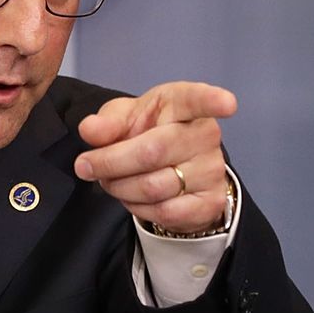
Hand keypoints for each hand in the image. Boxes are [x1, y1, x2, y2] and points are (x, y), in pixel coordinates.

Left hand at [74, 81, 237, 233]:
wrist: (171, 167)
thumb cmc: (146, 131)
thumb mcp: (122, 119)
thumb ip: (105, 122)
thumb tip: (90, 130)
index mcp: (182, 104)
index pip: (198, 100)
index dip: (212, 100)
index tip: (228, 103)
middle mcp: (205, 134)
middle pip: (153, 152)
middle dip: (111, 163)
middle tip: (86, 166)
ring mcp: (212, 169)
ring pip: (154, 187)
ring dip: (120, 188)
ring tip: (111, 181)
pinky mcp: (211, 201)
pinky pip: (165, 212)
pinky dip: (138, 209)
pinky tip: (133, 198)